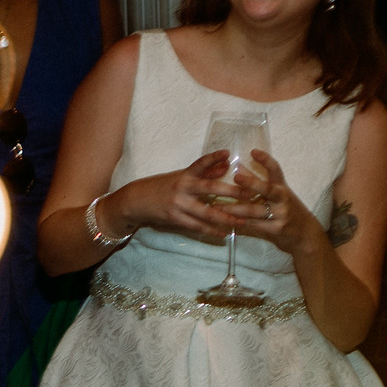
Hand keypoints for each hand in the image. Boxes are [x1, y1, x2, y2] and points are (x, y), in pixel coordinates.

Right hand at [103, 151, 239, 243]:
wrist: (136, 201)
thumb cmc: (162, 187)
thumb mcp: (182, 176)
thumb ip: (206, 171)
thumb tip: (226, 163)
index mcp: (185, 175)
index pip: (201, 163)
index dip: (213, 158)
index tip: (228, 153)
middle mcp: (182, 187)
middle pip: (210, 189)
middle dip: (232, 192)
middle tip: (251, 194)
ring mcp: (178, 204)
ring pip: (206, 212)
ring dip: (226, 217)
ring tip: (242, 221)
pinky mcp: (174, 218)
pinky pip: (196, 226)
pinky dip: (211, 230)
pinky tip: (224, 233)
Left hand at [216, 150, 321, 257]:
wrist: (305, 234)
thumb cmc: (288, 210)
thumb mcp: (278, 195)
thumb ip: (260, 182)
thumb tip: (239, 166)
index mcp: (282, 187)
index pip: (276, 170)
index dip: (266, 160)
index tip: (253, 151)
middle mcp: (282, 198)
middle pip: (266, 188)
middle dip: (251, 182)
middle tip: (236, 176)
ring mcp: (280, 214)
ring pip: (254, 210)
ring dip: (234, 208)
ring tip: (218, 206)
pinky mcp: (276, 229)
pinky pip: (254, 224)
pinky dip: (240, 222)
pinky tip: (228, 221)